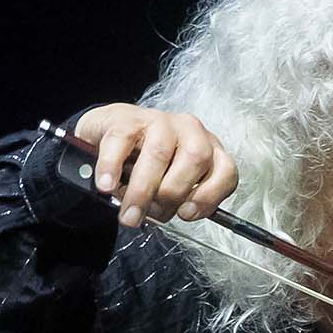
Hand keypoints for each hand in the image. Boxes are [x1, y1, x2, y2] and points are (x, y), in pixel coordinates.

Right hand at [70, 102, 235, 227]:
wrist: (108, 135)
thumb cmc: (145, 165)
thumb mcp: (170, 185)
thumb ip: (178, 200)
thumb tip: (166, 214)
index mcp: (208, 149)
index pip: (225, 171)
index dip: (210, 196)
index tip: (187, 214)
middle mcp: (190, 130)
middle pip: (195, 160)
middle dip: (173, 194)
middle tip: (153, 214)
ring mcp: (159, 120)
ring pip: (158, 154)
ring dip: (141, 191)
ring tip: (128, 214)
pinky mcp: (126, 118)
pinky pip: (120, 142)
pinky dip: (112, 167)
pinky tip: (106, 186)